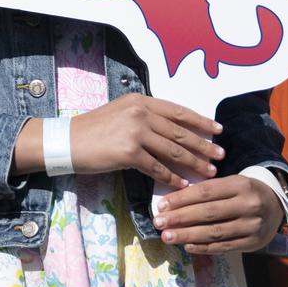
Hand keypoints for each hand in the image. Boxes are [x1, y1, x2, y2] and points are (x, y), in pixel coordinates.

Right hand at [69, 94, 222, 187]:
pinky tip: (182, 186)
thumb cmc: (92, 129)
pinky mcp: (129, 152)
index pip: (178, 111)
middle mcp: (140, 113)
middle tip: (220, 155)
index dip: (201, 121)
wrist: (67, 141)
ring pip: (173, 150)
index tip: (218, 130)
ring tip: (208, 172)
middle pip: (180, 132)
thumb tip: (170, 131)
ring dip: (194, 163)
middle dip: (203, 145)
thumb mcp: (120, 113)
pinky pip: (157, 168)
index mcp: (140, 100)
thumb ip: (144, 117)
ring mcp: (135, 132)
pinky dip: (172, 179)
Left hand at [155, 174, 283, 253]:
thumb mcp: (231, 182)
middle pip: (208, 213)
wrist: (277, 205)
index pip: (206, 191)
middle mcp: (248, 205)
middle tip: (158, 223)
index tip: (161, 205)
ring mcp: (252, 226)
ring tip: (167, 236)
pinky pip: (225, 246)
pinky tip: (187, 246)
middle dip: (180, 218)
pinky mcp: (253, 242)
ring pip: (215, 232)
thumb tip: (174, 202)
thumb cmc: (245, 192)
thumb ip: (208, 190)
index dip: (182, 199)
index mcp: (240, 184)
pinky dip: (204, 247)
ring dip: (188, 235)